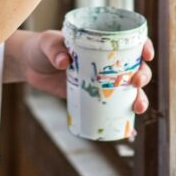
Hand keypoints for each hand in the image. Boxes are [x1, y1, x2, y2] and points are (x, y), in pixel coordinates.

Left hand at [5, 29, 154, 112]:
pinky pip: (112, 109)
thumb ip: (55, 49)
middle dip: (143, 77)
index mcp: (102, 42)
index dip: (144, 47)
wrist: (29, 65)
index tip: (146, 55)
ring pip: (128, 91)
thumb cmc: (42, 47)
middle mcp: (107, 61)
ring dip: (139, 100)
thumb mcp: (48, 43)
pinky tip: (130, 132)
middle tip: (137, 83)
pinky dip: (123, 122)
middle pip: (135, 68)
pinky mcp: (92, 98)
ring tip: (138, 109)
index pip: (131, 42)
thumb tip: (64, 62)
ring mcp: (102, 81)